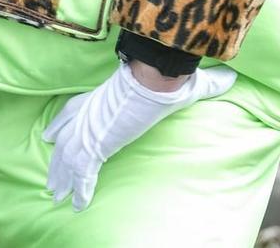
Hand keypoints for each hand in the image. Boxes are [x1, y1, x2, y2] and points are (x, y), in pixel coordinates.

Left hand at [42, 60, 235, 210]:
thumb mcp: (180, 82)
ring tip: (56, 194)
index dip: (61, 124)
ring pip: (68, 159)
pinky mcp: (98, 144)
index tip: (50, 134)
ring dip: (62, 178)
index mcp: (99, 98)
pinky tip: (77, 204)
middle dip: (57, 160)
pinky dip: (81, 190)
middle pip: (64, 140)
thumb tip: (228, 76)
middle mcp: (88, 114)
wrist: (154, 79)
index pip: (73, 112)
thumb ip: (203, 83)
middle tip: (52, 177)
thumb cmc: (164, 78)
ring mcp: (90, 130)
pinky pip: (85, 173)